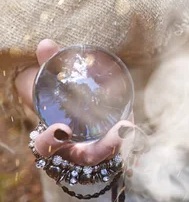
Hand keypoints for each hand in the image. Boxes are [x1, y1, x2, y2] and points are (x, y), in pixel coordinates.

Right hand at [15, 39, 134, 165]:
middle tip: (119, 130)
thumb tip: (47, 44)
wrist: (74, 122)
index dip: (50, 141)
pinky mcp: (112, 148)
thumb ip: (48, 68)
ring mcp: (95, 153)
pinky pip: (122, 145)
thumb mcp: (50, 88)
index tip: (61, 130)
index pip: (45, 146)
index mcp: (50, 141)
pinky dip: (126, 135)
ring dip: (120, 141)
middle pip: (88, 157)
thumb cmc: (58, 103)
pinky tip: (130, 123)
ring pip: (110, 154)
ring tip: (129, 125)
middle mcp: (73, 153)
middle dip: (102, 148)